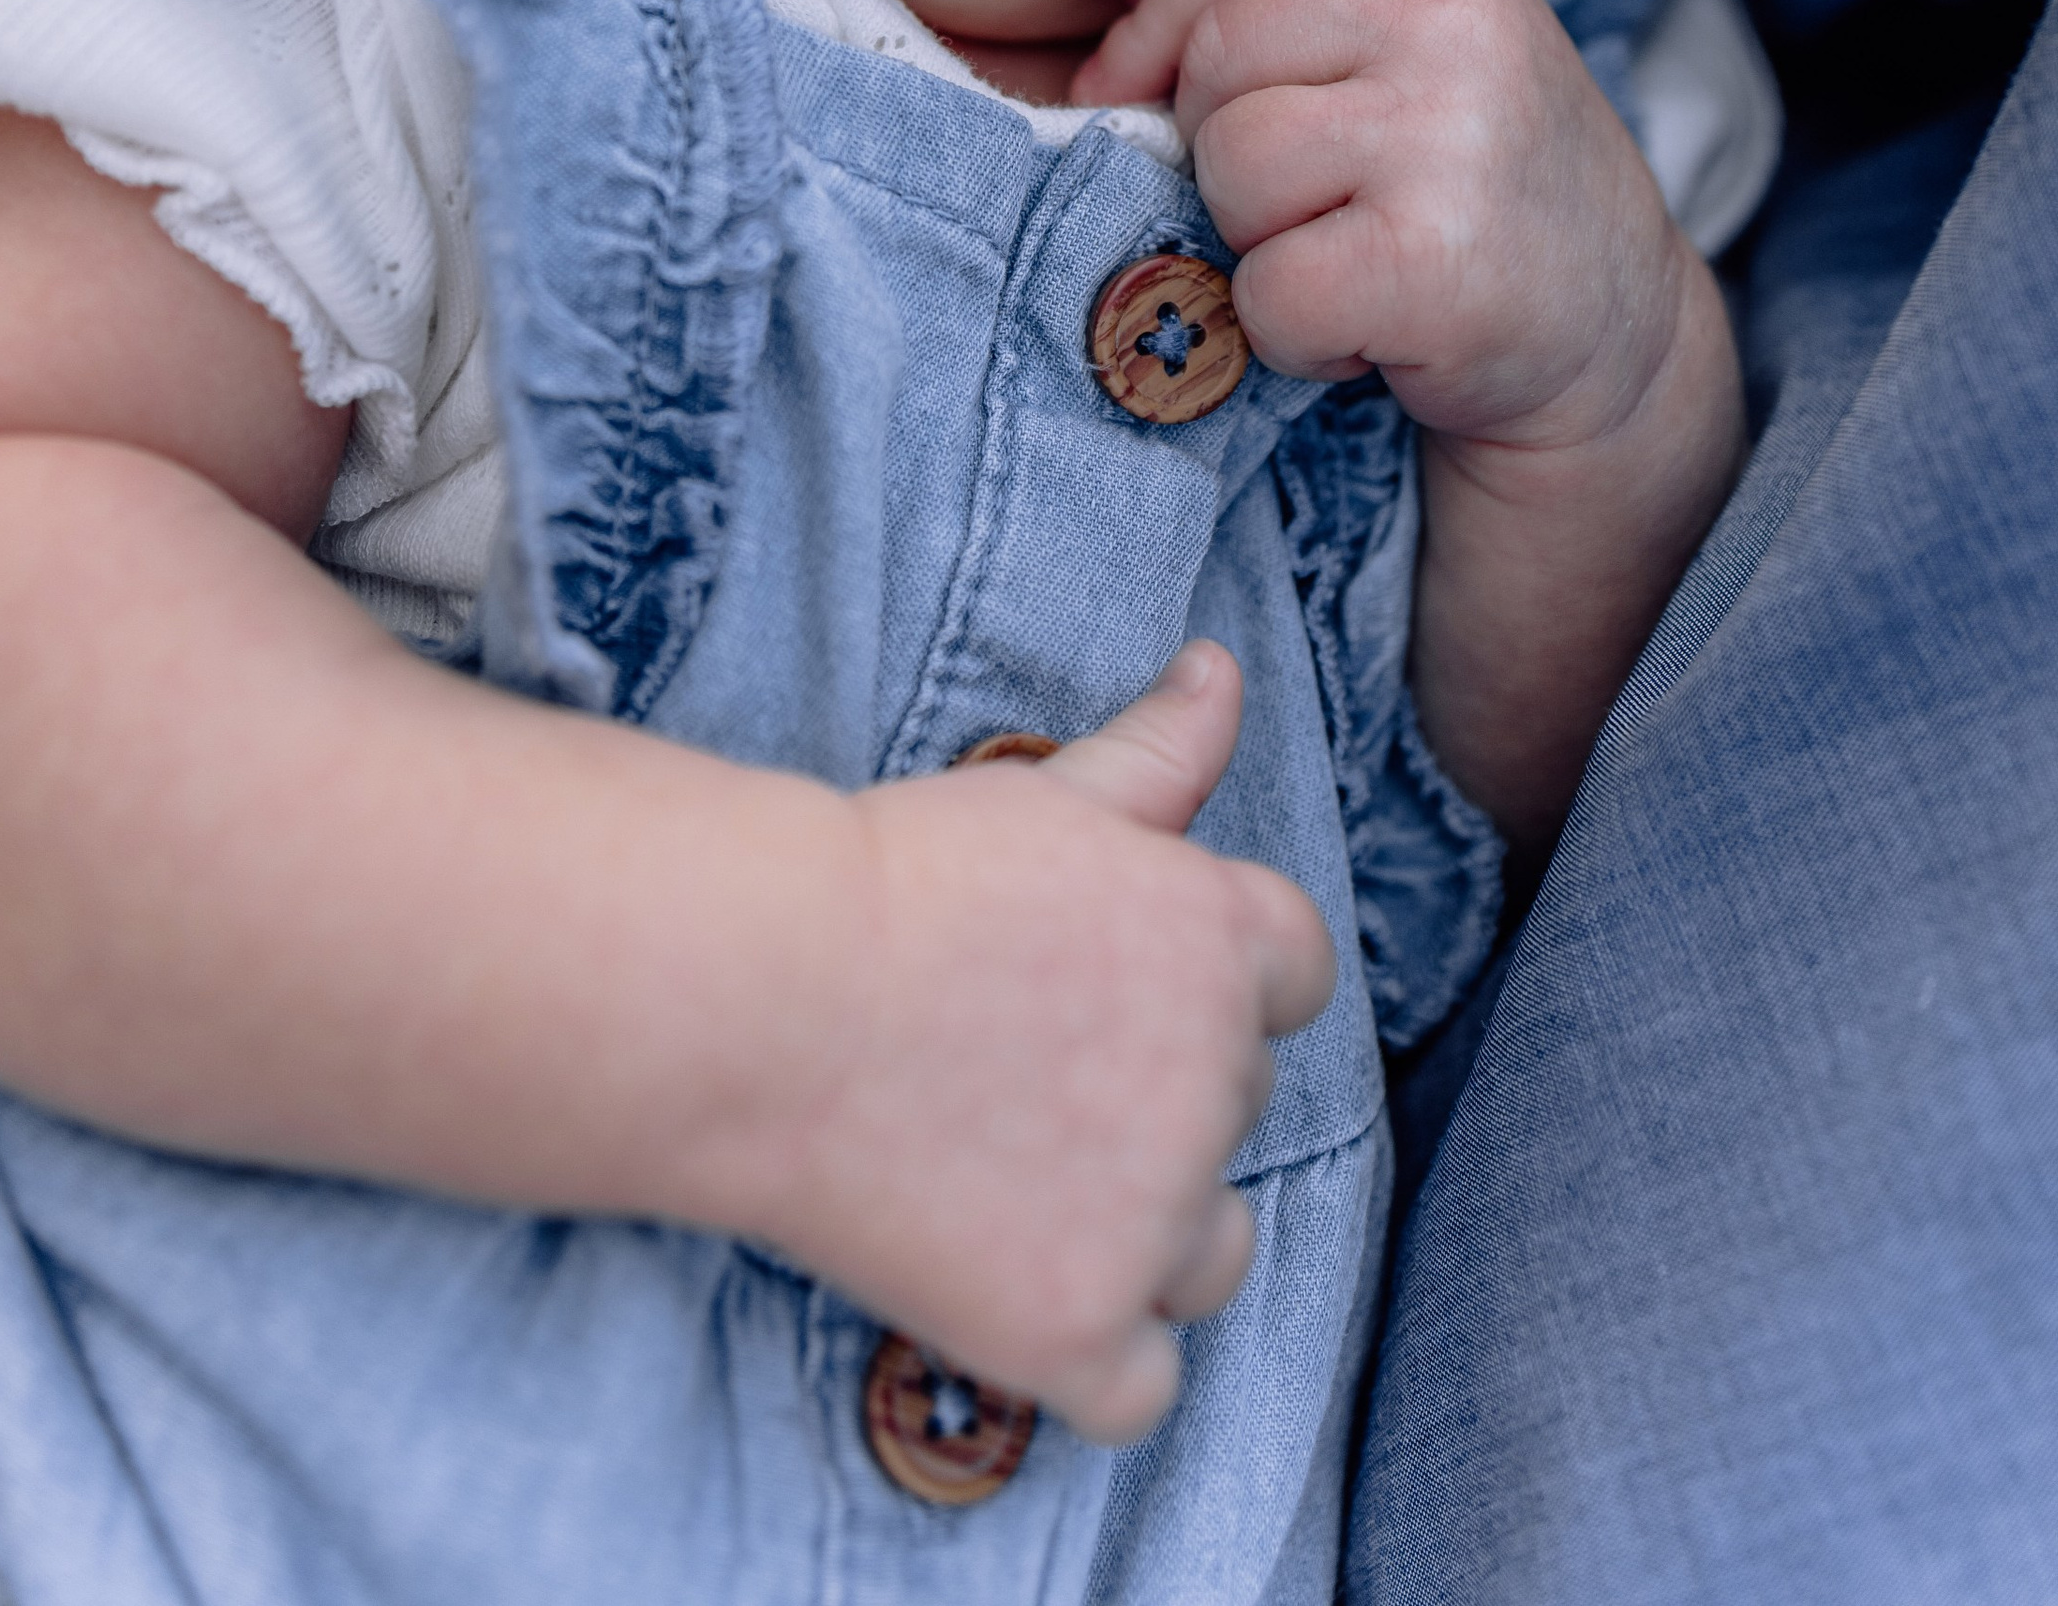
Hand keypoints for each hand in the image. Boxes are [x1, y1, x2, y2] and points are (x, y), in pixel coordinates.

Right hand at [735, 642, 1330, 1444]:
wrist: (762, 993)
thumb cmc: (897, 874)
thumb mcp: (1047, 796)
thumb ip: (1162, 750)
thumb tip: (1222, 669)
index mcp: (1226, 940)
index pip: (1295, 974)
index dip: (1206, 981)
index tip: (1105, 983)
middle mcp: (1217, 1082)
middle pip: (1237, 1104)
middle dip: (1156, 1092)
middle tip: (1019, 1062)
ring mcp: (1155, 1220)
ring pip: (1215, 1253)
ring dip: (1146, 1231)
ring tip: (1016, 1176)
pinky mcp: (1080, 1331)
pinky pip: (1142, 1388)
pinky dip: (1090, 1359)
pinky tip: (1008, 1293)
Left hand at [1073, 0, 1744, 843]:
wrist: (1619, 355)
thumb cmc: (1475, 200)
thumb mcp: (1412, 65)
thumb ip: (1286, 25)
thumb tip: (1097, 71)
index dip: (1158, 31)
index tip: (1131, 101)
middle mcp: (1456, 29)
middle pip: (1219, 58)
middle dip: (1221, 151)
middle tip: (1302, 215)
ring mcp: (1454, 140)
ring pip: (1233, 167)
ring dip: (1258, 244)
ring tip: (1343, 267)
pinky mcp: (1438, 264)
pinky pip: (1269, 288)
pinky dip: (1291, 336)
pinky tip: (1365, 335)